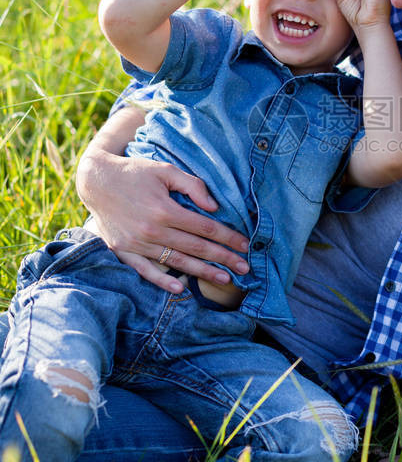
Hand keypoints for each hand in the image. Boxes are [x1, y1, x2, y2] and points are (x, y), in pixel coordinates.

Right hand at [78, 149, 250, 292]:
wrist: (95, 180)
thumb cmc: (135, 172)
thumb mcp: (165, 171)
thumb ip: (192, 186)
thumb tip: (214, 208)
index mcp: (164, 210)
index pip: (205, 228)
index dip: (228, 237)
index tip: (245, 245)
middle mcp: (152, 230)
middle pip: (196, 248)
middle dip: (224, 258)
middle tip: (245, 267)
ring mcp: (137, 244)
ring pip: (177, 262)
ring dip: (202, 272)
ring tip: (225, 279)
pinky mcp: (124, 251)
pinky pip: (145, 271)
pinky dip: (162, 281)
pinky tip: (180, 290)